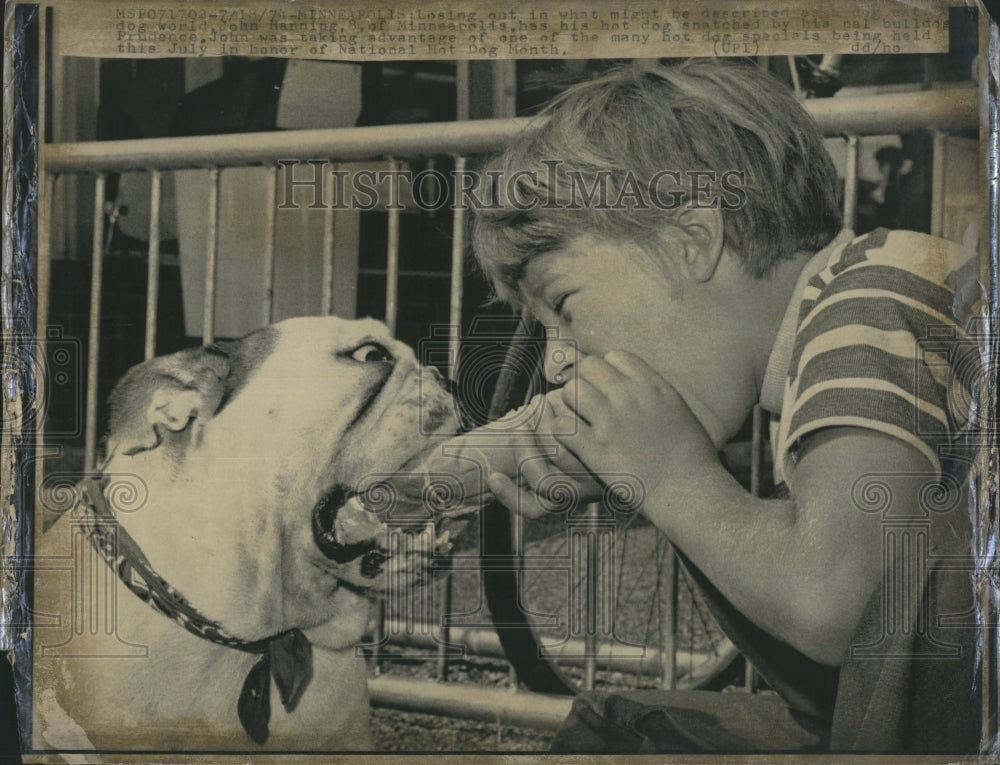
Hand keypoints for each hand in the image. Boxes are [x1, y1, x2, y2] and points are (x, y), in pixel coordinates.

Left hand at [549, 351, 716, 502]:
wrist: (687, 490)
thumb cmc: (690, 456)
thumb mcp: (678, 410)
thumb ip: (655, 392)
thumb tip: (639, 383)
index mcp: (651, 385)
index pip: (615, 356)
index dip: (610, 371)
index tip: (611, 389)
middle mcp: (629, 396)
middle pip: (589, 367)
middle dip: (587, 382)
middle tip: (589, 403)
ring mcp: (610, 421)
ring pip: (571, 391)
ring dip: (571, 404)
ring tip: (578, 419)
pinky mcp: (594, 448)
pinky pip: (560, 424)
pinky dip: (561, 430)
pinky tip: (572, 439)